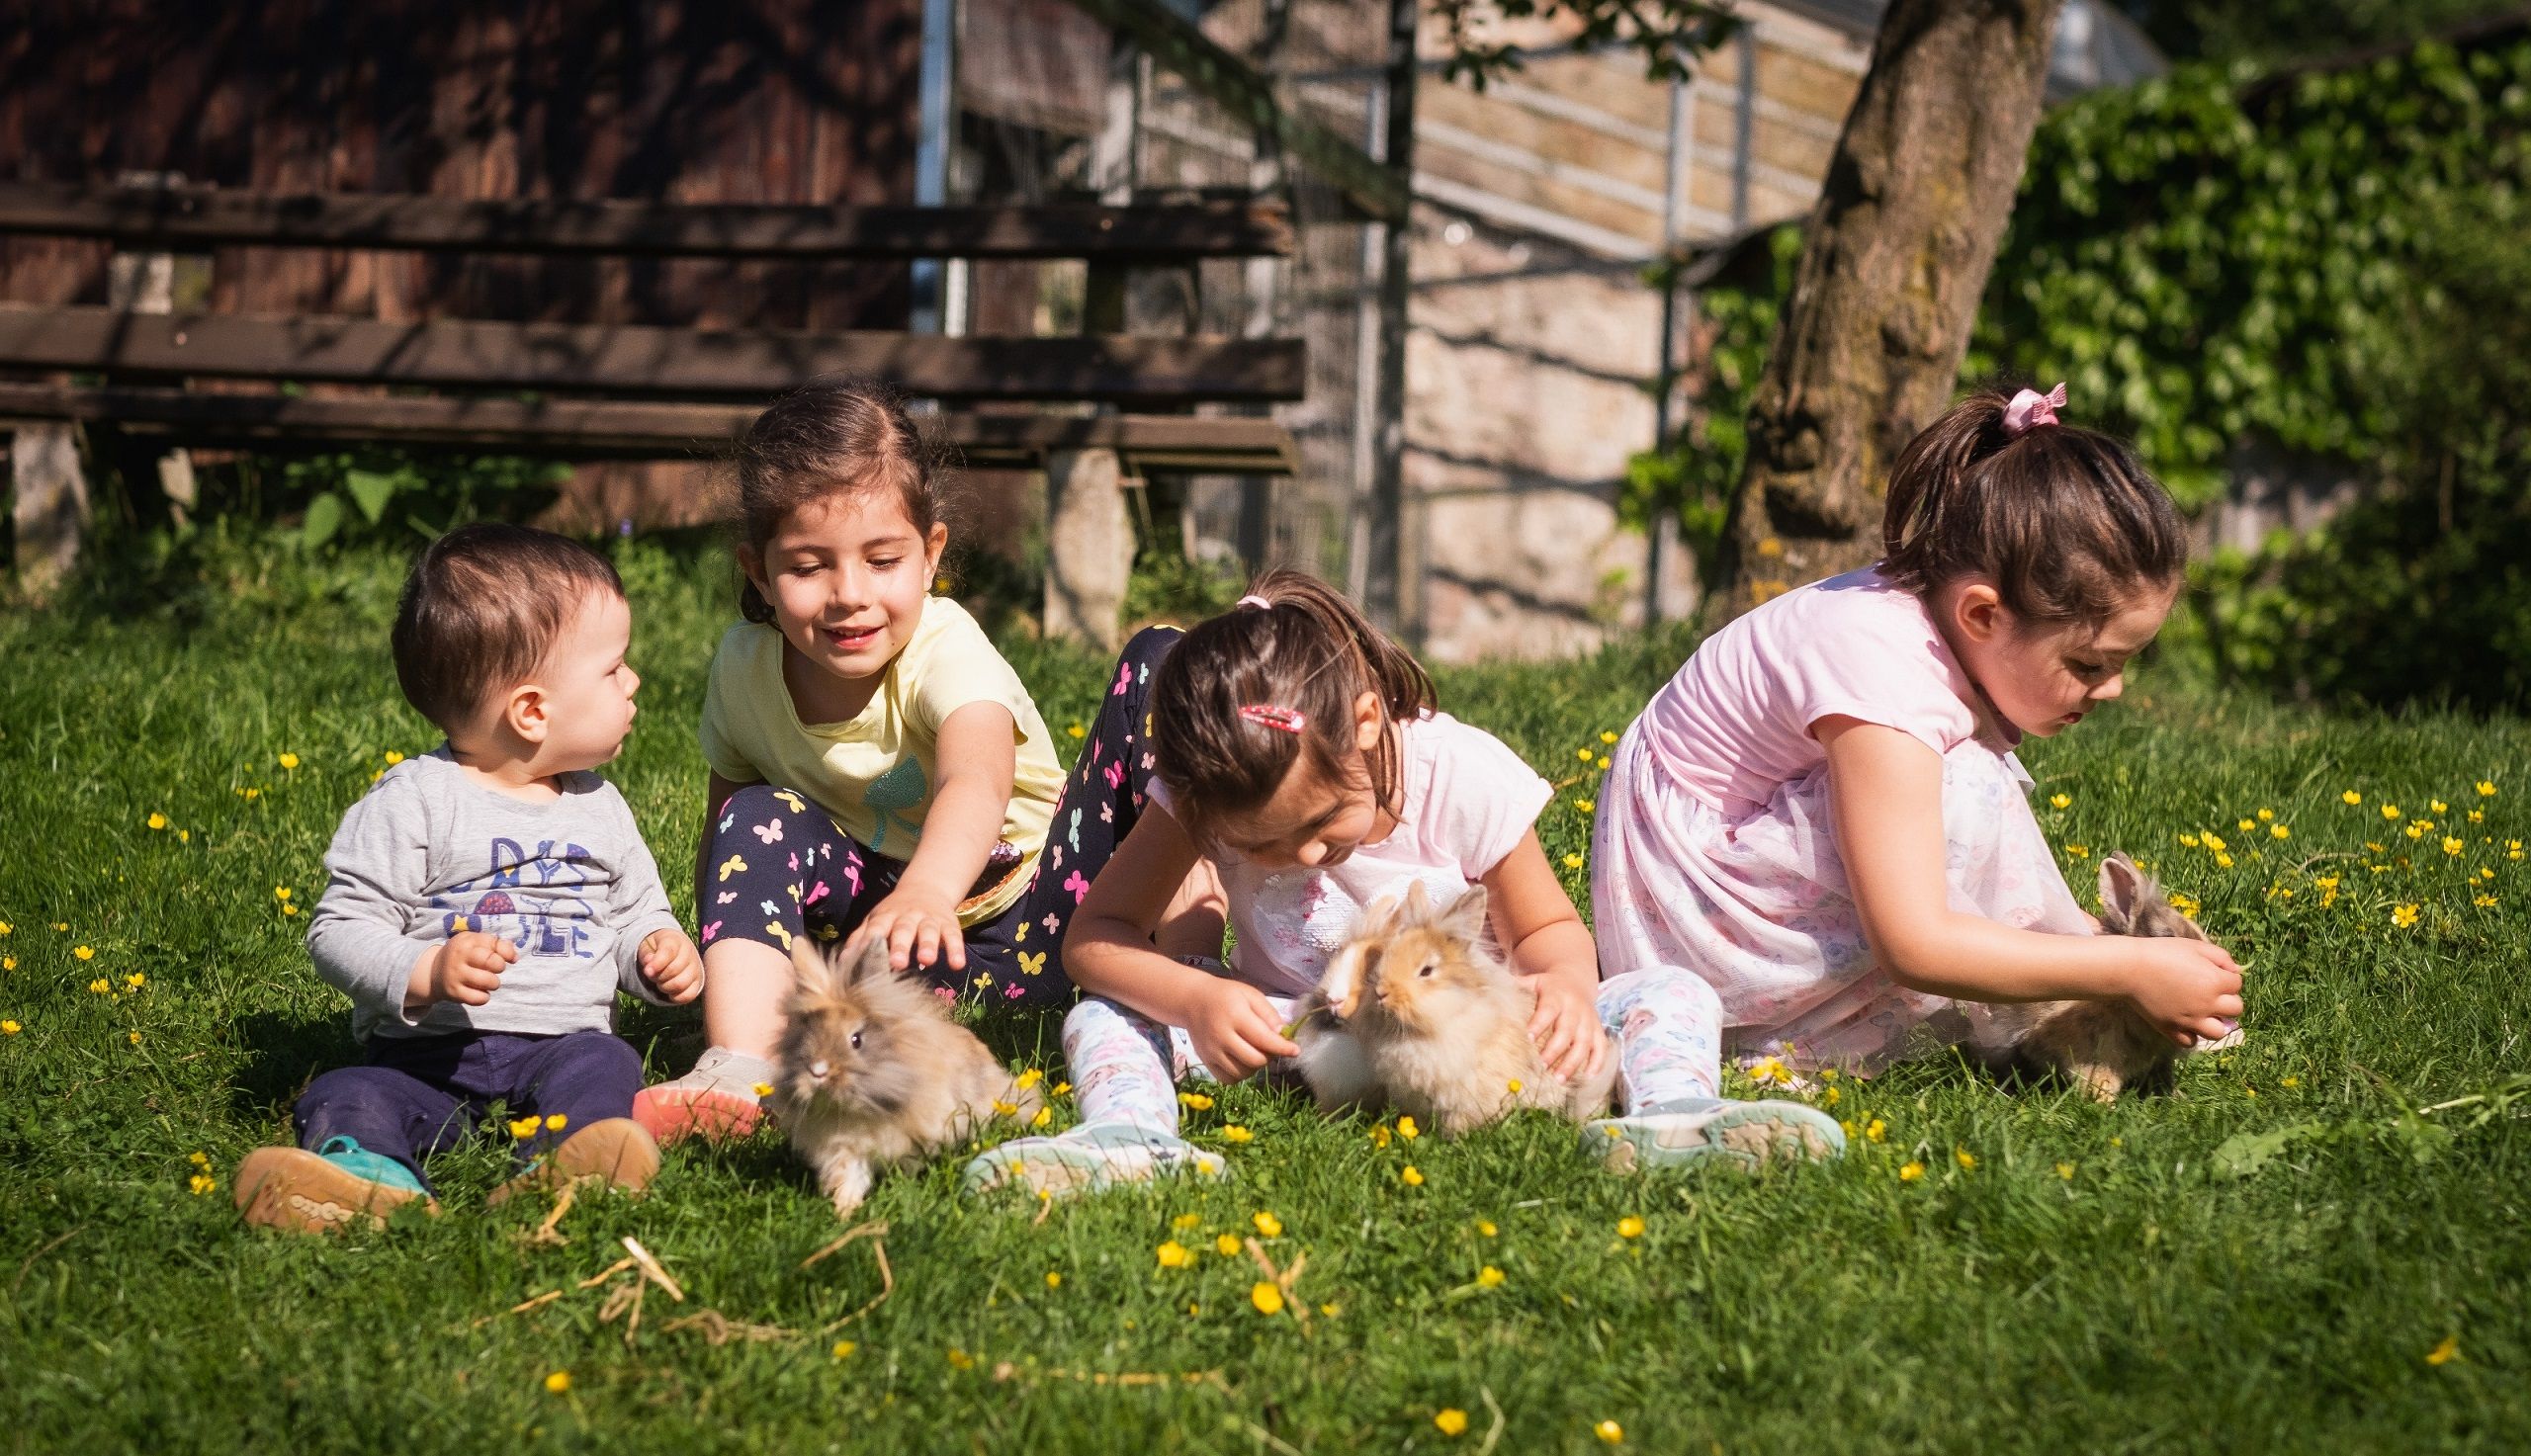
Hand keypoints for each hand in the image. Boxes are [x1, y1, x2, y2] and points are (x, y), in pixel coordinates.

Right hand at [409, 930, 514, 1011]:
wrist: (434, 971)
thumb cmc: (463, 955)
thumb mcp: (475, 942)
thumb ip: (496, 945)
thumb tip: (514, 957)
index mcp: (467, 941)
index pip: (495, 944)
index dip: (507, 953)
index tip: (508, 958)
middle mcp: (460, 956)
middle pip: (494, 962)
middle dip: (500, 967)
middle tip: (493, 969)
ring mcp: (456, 975)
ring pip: (490, 982)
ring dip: (494, 983)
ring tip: (486, 981)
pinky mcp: (454, 992)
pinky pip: (480, 998)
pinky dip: (484, 997)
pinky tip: (479, 991)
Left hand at [640, 928, 704, 1003]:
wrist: (673, 951)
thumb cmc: (657, 949)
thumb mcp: (648, 946)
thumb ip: (647, 954)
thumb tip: (649, 966)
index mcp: (675, 941)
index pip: (668, 952)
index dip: (657, 963)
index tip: (647, 971)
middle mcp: (689, 953)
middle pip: (673, 970)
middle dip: (658, 976)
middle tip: (653, 975)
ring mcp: (696, 968)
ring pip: (680, 984)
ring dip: (665, 987)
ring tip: (661, 982)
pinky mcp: (698, 982)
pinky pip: (688, 995)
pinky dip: (675, 997)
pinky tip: (669, 991)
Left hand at [845, 889, 966, 972]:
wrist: (927, 886)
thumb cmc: (895, 912)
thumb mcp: (876, 919)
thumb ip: (861, 937)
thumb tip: (843, 960)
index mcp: (887, 916)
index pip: (877, 927)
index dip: (871, 940)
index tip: (867, 957)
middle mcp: (908, 916)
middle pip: (903, 929)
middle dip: (900, 945)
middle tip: (897, 963)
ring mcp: (930, 919)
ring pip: (929, 931)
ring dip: (928, 945)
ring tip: (927, 960)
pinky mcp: (949, 924)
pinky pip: (954, 936)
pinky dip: (956, 950)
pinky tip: (957, 964)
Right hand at [1183, 976, 1299, 1081]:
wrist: (1192, 1001)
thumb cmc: (1226, 995)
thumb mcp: (1250, 995)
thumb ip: (1268, 1014)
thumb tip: (1282, 1034)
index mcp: (1235, 1016)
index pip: (1264, 1039)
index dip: (1283, 1048)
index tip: (1295, 1050)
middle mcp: (1222, 1036)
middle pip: (1255, 1060)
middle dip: (1269, 1056)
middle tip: (1270, 1047)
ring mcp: (1212, 1052)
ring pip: (1243, 1073)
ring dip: (1255, 1067)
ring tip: (1255, 1051)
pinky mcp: (1206, 1061)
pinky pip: (1228, 1079)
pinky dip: (1240, 1074)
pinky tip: (1242, 1061)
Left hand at [1526, 973, 1607, 1081]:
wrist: (1576, 981)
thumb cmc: (1549, 986)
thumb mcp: (1534, 980)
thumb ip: (1518, 986)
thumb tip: (1491, 990)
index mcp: (1557, 995)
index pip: (1548, 1010)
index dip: (1539, 1024)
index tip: (1528, 1039)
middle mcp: (1576, 1008)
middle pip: (1567, 1030)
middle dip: (1555, 1050)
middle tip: (1541, 1066)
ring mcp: (1589, 1020)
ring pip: (1584, 1043)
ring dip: (1573, 1062)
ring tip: (1559, 1079)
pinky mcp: (1598, 1030)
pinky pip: (1601, 1047)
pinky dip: (1597, 1063)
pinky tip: (1588, 1077)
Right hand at [2122, 937, 2244, 1045]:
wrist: (2130, 968)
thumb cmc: (2162, 952)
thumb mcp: (2195, 946)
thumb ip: (2221, 957)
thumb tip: (2236, 970)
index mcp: (2215, 982)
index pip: (2238, 984)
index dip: (2227, 976)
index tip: (2213, 972)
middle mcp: (2207, 1005)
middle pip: (2236, 1009)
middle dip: (2227, 999)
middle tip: (2210, 992)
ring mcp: (2190, 1021)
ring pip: (2219, 1032)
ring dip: (2216, 1022)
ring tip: (2204, 1013)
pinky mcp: (2172, 1030)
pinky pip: (2191, 1042)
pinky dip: (2192, 1035)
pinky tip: (2186, 1022)